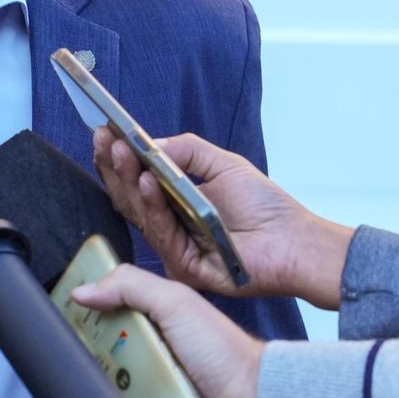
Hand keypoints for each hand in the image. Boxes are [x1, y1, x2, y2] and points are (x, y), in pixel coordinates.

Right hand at [72, 263, 262, 397]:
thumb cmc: (226, 352)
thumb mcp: (177, 304)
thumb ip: (133, 286)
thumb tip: (86, 289)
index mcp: (153, 320)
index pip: (106, 313)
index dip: (83, 316)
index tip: (65, 320)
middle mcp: (150, 352)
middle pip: (99, 356)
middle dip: (92, 362)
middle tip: (92, 362)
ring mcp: (151, 387)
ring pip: (108, 391)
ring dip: (107, 394)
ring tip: (112, 393)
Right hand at [92, 129, 352, 308]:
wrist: (294, 241)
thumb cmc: (265, 207)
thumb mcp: (225, 165)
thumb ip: (189, 151)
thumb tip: (151, 143)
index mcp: (176, 203)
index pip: (137, 181)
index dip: (118, 159)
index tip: (104, 131)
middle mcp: (170, 226)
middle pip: (130, 197)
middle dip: (115, 165)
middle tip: (105, 138)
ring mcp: (174, 247)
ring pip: (139, 213)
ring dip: (128, 179)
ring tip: (122, 151)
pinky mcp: (183, 266)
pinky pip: (162, 233)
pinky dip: (153, 205)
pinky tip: (149, 181)